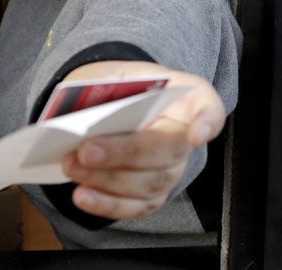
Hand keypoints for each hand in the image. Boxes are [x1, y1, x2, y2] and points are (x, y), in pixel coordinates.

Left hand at [58, 61, 224, 220]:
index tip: (196, 135)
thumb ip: (109, 91)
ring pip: (150, 183)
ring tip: (72, 167)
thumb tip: (84, 119)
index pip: (209, 107)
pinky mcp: (153, 194)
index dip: (207, 122)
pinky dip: (107, 204)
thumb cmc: (119, 88)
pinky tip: (83, 196)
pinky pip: (136, 206)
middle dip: (125, 153)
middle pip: (169, 150)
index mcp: (184, 96)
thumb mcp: (115, 75)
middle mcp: (186, 135)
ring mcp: (172, 169)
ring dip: (107, 179)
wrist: (113, 104)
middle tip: (86, 150)